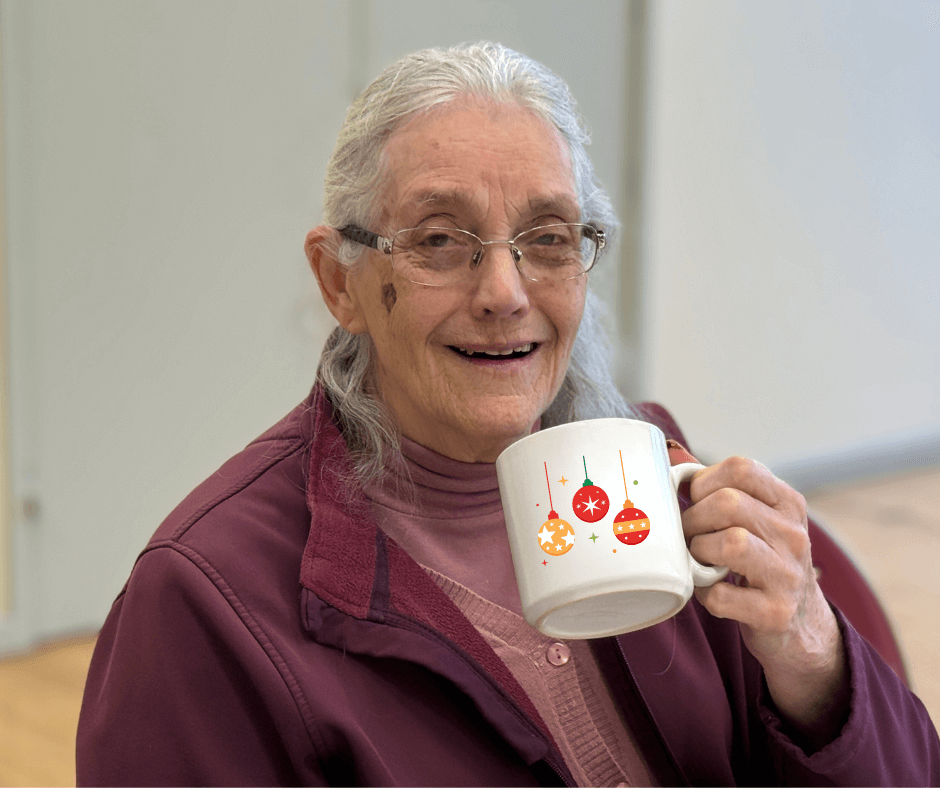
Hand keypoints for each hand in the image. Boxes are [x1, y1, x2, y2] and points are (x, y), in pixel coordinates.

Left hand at [682, 457, 848, 746]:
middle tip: (690, 534)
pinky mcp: (775, 613)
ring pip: (731, 544)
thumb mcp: (757, 519)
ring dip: (700, 552)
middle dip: (694, 518)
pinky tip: (712, 590)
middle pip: (729, 503)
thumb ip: (721, 491)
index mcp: (788, 503)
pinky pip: (721, 595)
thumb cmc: (763, 560)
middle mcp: (794, 535)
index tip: (696, 500)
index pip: (741, 468)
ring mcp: (788, 575)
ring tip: (701, 560)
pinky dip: (705, 593)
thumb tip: (672, 463)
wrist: (800, 623)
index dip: (704, 482)